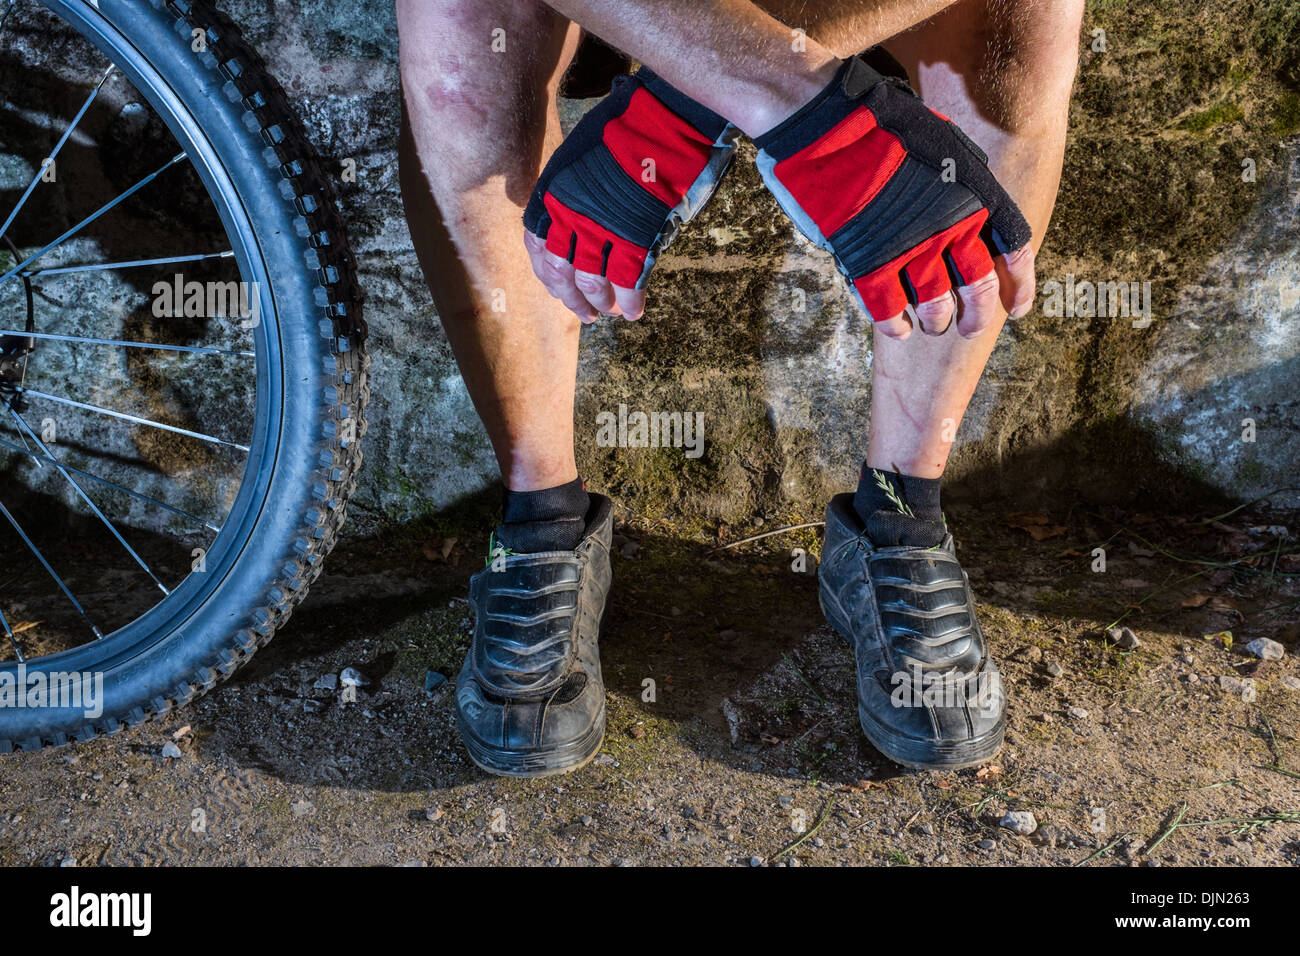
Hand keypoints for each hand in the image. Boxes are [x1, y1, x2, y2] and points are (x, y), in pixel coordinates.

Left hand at [523, 69, 736, 322]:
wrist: (660, 120)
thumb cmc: (626, 129)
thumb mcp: (581, 156)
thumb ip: (574, 191)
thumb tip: (577, 214)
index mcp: (552, 196)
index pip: (538, 249)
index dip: (549, 276)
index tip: (559, 289)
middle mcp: (568, 218)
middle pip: (562, 273)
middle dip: (573, 298)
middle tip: (586, 313)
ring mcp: (601, 231)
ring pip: (593, 283)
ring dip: (601, 302)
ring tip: (610, 312)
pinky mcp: (634, 240)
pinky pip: (627, 282)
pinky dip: (630, 301)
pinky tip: (633, 310)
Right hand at [754, 54, 1034, 339]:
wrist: (827, 122)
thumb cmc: (881, 123)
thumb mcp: (942, 140)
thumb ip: (962, 179)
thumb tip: (971, 206)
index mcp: (975, 193)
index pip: (1014, 249)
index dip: (1020, 285)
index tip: (1016, 308)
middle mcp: (950, 226)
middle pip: (978, 288)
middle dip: (977, 314)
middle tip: (969, 327)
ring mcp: (909, 248)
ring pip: (936, 307)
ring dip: (936, 321)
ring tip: (932, 325)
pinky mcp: (868, 263)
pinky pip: (888, 310)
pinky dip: (895, 324)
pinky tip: (898, 329)